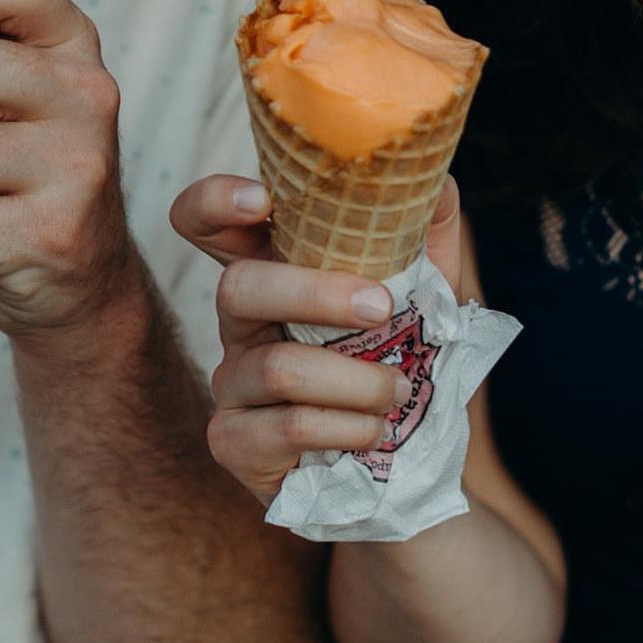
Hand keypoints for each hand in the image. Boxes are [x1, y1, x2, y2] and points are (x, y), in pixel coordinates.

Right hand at [168, 173, 473, 504]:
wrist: (411, 462)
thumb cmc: (404, 363)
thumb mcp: (428, 294)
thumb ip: (425, 234)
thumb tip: (435, 180)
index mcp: (273, 273)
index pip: (206, 224)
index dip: (213, 202)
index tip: (264, 200)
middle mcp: (240, 324)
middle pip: (237, 288)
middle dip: (315, 293)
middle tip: (383, 307)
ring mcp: (231, 384)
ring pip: (277, 367)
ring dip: (355, 379)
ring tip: (399, 390)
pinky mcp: (235, 443)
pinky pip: (286, 428)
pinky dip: (345, 427)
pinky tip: (373, 432)